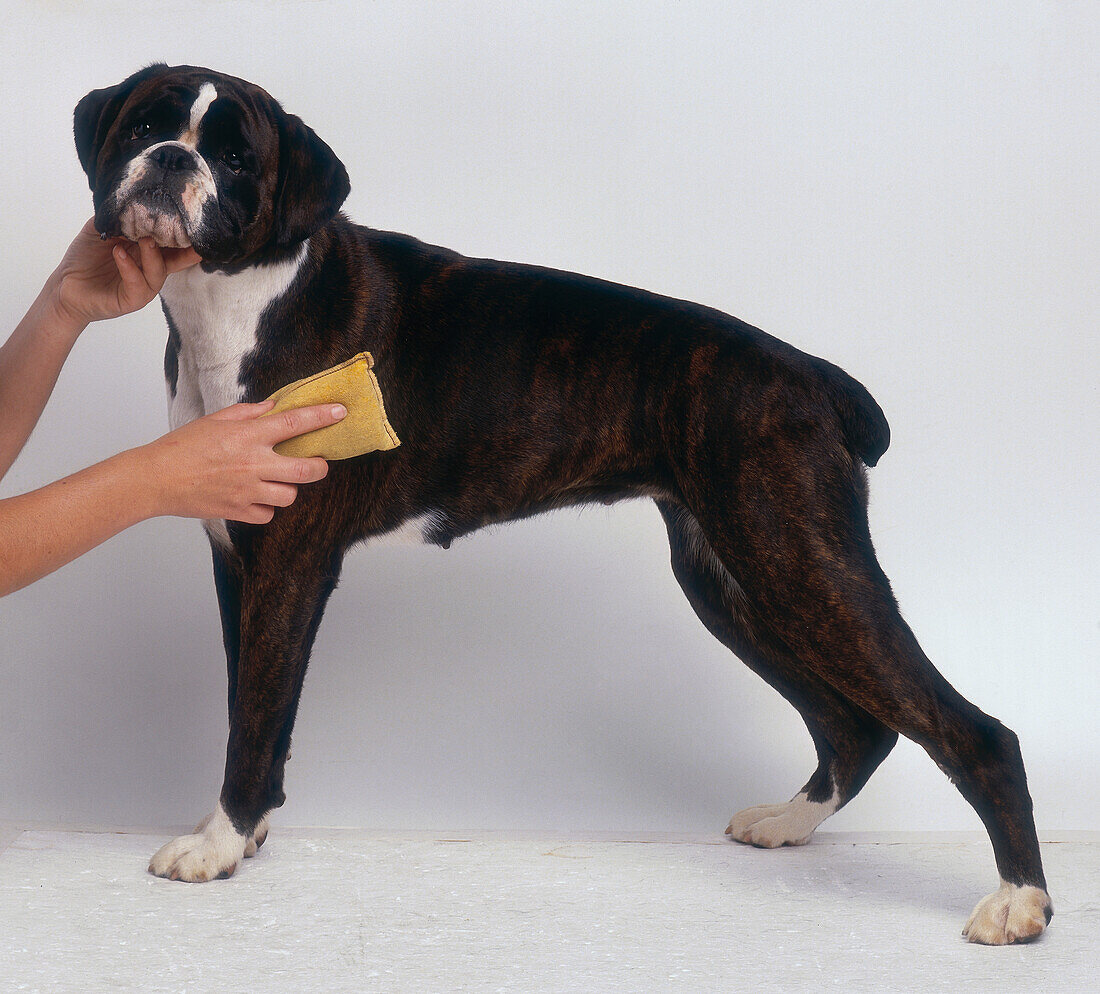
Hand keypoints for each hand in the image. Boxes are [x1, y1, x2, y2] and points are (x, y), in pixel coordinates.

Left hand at [49, 218, 200, 330]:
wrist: (65, 284)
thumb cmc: (85, 258)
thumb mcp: (101, 230)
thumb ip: (117, 217)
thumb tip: (133, 198)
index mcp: (147, 254)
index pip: (172, 245)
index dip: (185, 236)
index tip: (196, 222)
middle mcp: (149, 271)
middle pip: (176, 260)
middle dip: (184, 247)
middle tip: (184, 229)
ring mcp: (142, 287)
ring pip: (158, 272)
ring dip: (152, 254)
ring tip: (145, 239)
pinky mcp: (130, 300)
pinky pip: (138, 285)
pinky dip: (130, 268)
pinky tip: (119, 253)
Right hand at [138, 401, 347, 522]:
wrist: (155, 479)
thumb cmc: (182, 446)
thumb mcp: (215, 420)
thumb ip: (248, 413)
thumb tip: (274, 408)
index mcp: (248, 435)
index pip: (295, 423)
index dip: (322, 416)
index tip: (340, 413)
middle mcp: (253, 463)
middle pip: (307, 469)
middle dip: (320, 466)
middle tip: (318, 462)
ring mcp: (248, 490)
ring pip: (290, 495)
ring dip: (288, 488)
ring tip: (276, 480)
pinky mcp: (239, 511)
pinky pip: (268, 514)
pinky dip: (266, 508)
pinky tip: (255, 498)